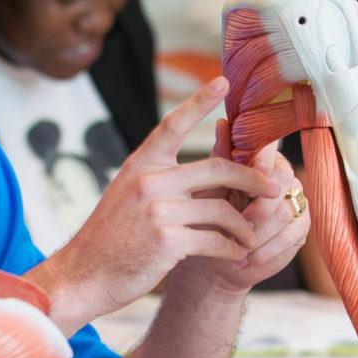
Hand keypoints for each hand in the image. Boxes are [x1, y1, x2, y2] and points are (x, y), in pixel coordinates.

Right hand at [32, 80, 283, 329]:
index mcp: (141, 165)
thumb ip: (161, 181)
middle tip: (273, 189)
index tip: (222, 82)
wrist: (84, 275)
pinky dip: (231, 249)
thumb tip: (206, 173)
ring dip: (243, 226)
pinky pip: (216, 239)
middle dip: (253, 179)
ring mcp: (158, 210)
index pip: (173, 125)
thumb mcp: (127, 196)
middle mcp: (149, 181)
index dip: (199, 101)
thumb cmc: (110, 239)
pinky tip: (234, 254)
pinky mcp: (168, 241)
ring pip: (223, 209)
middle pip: (219, 169)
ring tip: (249, 237)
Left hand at [166, 141, 310, 302]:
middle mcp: (282, 175)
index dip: (263, 162)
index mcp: (259, 160)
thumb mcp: (208, 188)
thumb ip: (219, 158)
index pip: (270, 151)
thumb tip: (222, 123)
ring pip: (285, 210)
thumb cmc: (209, 217)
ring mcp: (294, 200)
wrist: (216, 257)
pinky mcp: (300, 227)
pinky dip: (267, 249)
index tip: (251, 177)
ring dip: (260, 232)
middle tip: (241, 222)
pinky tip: (248, 258)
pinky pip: (291, 234)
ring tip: (239, 246)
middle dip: (260, 205)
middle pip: (283, 180)